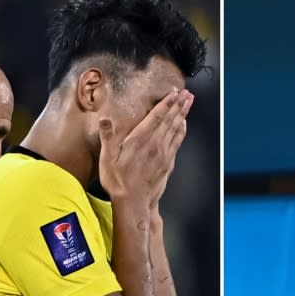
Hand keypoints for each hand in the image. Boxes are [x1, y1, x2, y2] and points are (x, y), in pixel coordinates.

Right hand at [98, 88, 191, 210]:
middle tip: (187, 94)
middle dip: (179, 105)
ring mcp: (163, 154)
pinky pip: (177, 143)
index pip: (156, 117)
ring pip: (176, 129)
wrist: (133, 203)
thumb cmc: (118, 181)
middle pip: (170, 120)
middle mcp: (154, 144)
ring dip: (183, 115)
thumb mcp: (107, 159)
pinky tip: (184, 125)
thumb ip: (107, 137)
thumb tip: (105, 118)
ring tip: (189, 103)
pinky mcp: (167, 163)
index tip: (174, 93)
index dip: (166, 103)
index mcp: (140, 140)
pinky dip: (182, 131)